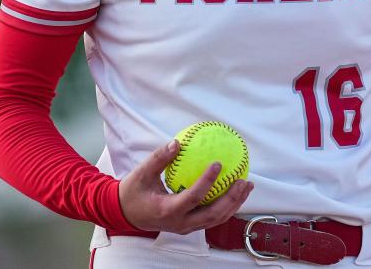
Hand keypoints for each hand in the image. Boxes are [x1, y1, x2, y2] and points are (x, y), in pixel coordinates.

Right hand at [118, 139, 253, 234]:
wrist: (125, 214)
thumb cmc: (133, 191)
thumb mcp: (141, 172)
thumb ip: (159, 158)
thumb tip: (178, 142)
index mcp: (167, 210)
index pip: (193, 197)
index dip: (207, 182)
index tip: (218, 163)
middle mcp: (180, 223)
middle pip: (212, 215)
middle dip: (231, 199)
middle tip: (243, 180)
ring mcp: (186, 227)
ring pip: (216, 219)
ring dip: (234, 204)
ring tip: (246, 185)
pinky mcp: (189, 226)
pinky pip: (211, 218)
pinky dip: (226, 206)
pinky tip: (235, 191)